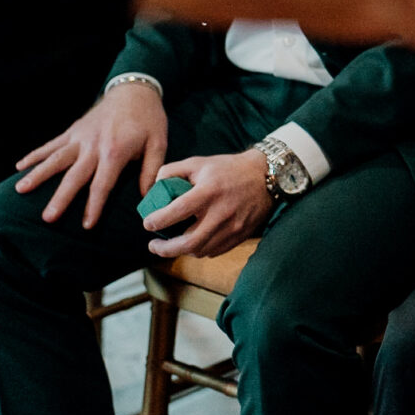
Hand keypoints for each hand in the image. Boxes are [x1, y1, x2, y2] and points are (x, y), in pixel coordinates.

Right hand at [13, 82, 167, 228]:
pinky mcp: (73, 131)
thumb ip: (151, 171)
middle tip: (47, 218)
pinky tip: (19, 167)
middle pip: (74, 176)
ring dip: (38, 174)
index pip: (102, 184)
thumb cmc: (149, 119)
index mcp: (115, 152)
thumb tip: (148, 197)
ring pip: (55, 159)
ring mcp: (80, 137)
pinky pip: (51, 144)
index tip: (86, 226)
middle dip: (60, 197)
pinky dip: (35, 155)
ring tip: (20, 190)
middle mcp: (93, 146)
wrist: (135, 90)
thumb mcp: (159, 144)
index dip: (94, 206)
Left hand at [141, 150, 274, 258]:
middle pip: (188, 243)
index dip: (157, 221)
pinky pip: (214, 251)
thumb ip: (172, 171)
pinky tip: (194, 242)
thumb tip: (153, 188)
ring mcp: (232, 227)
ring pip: (200, 251)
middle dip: (165, 249)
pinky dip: (200, 250)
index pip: (176, 212)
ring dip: (181, 251)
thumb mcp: (199, 162)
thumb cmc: (228, 168)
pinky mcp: (240, 236)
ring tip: (173, 244)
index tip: (148, 224)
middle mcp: (221, 212)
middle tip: (153, 245)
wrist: (266, 176)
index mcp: (209, 191)